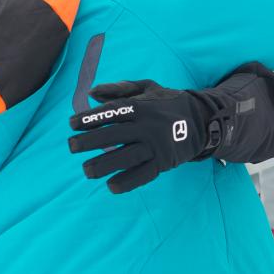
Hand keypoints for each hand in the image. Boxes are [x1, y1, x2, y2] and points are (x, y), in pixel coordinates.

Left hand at [68, 80, 210, 193]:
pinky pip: (143, 174)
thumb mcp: (146, 87)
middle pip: (114, 135)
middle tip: (71, 146)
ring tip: (86, 170)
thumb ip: (119, 89)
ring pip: (126, 157)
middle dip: (90, 141)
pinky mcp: (164, 162)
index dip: (90, 118)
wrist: (201, 119)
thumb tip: (91, 93)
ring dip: (104, 165)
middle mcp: (148, 126)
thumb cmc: (166, 102)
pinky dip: (127, 182)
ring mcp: (156, 145)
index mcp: (142, 106)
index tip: (71, 124)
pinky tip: (110, 186)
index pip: (112, 112)